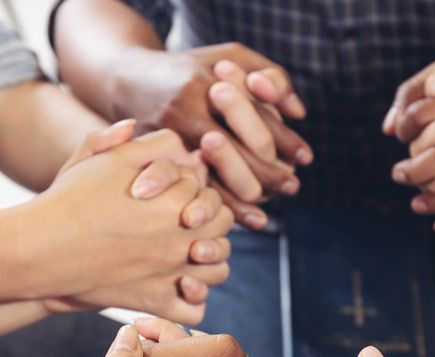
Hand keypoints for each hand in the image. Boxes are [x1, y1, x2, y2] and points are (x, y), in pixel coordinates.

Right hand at [31, 126, 233, 324]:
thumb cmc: (67, 200)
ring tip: (189, 253)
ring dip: (210, 261)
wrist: (37, 247)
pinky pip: (196, 310)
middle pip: (223, 225)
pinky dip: (193, 302)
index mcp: (172, 198)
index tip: (171, 194)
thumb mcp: (97, 159)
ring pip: (219, 268)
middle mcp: (179, 235)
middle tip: (186, 221)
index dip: (194, 189)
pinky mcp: (155, 301)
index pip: (208, 190)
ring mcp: (170, 271)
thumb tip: (151, 132)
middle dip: (210, 221)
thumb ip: (131, 141)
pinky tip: (179, 287)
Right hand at [113, 43, 312, 227]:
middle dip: (273, 173)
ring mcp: (172, 140)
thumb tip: (298, 113)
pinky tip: (253, 220)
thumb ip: (271, 77)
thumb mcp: (233, 58)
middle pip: (242, 153)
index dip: (287, 142)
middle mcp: (189, 113)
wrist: (128, 80)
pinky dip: (228, 209)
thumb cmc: (192, 68)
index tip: (306, 158)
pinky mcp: (160, 161)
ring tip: (274, 203)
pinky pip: (199, 191)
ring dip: (253, 195)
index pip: (259, 120)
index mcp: (209, 86)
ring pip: (220, 179)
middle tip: (293, 185)